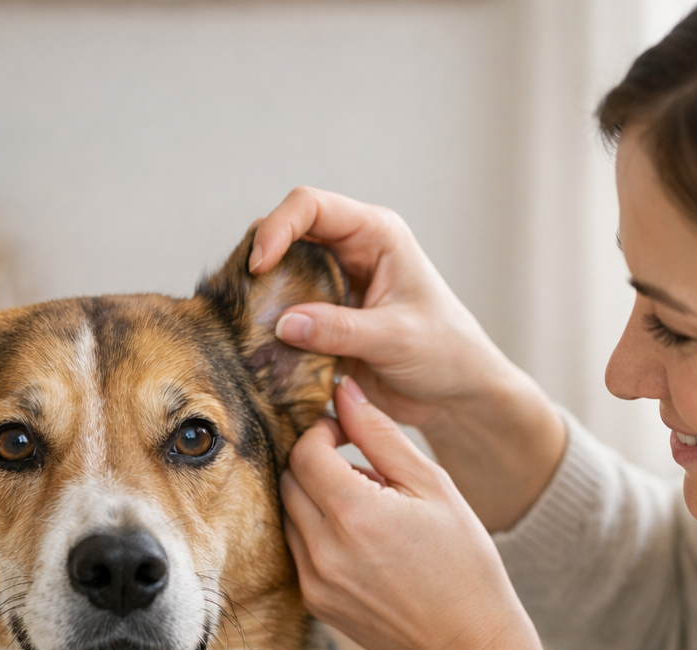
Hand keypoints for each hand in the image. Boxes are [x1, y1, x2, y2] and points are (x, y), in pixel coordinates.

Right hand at [252, 188, 568, 531]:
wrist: (456, 396)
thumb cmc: (445, 353)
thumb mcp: (396, 338)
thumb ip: (340, 329)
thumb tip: (284, 323)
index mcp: (375, 234)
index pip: (311, 206)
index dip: (277, 228)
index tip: (258, 266)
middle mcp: (350, 251)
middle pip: (284, 235)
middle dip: (258, 261)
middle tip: (240, 298)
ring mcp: (333, 286)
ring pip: (278, 275)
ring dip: (259, 297)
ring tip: (245, 325)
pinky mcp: (324, 321)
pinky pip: (284, 314)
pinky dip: (268, 327)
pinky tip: (261, 349)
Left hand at [282, 377, 582, 649]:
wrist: (466, 642)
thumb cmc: (463, 561)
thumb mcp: (434, 486)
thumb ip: (381, 435)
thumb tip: (344, 391)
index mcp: (356, 513)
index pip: (305, 451)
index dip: (320, 431)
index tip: (342, 430)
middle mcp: (324, 548)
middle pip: (289, 480)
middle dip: (314, 461)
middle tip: (355, 464)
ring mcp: (314, 579)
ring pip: (289, 514)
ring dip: (314, 497)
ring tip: (364, 505)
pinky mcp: (314, 601)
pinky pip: (298, 548)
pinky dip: (318, 531)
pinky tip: (361, 538)